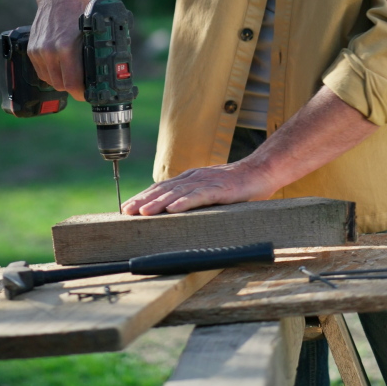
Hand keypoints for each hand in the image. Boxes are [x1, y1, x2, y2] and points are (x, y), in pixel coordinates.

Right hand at [27, 0, 89, 100]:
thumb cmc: (79, 8)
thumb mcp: (92, 31)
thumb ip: (92, 53)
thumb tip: (101, 74)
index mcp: (67, 47)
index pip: (72, 84)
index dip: (82, 93)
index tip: (88, 94)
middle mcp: (50, 51)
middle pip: (61, 85)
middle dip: (73, 87)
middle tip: (84, 84)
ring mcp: (39, 50)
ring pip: (50, 80)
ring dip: (61, 80)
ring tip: (73, 74)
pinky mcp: (31, 49)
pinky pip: (41, 71)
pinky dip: (51, 72)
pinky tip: (61, 66)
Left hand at [121, 157, 276, 214]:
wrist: (260, 172)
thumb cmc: (236, 186)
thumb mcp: (209, 191)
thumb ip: (192, 197)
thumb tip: (172, 211)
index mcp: (190, 178)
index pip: (161, 187)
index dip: (143, 197)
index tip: (126, 208)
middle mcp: (195, 178)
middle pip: (164, 189)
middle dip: (144, 200)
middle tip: (126, 211)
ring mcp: (207, 182)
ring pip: (178, 192)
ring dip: (159, 203)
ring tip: (143, 212)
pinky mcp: (221, 189)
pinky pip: (200, 196)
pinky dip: (185, 202)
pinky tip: (173, 209)